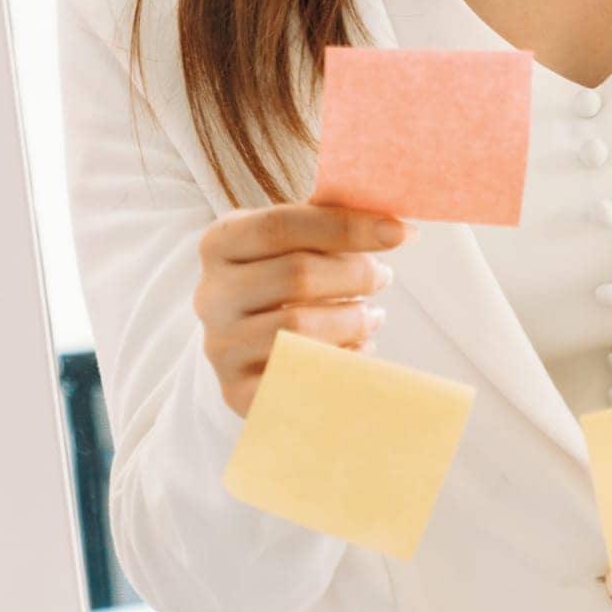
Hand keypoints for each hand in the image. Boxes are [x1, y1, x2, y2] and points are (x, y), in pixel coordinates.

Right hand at [194, 202, 416, 417]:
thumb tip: (393, 218)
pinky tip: (360, 349)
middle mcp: (210, 294)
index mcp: (219, 242)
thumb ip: (328, 219)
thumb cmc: (281, 275)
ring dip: (353, 319)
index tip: (401, 232)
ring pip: (300, 328)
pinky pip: (301, 376)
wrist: (245, 340)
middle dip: (355, 274)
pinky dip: (342, 362)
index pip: (281, 225)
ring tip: (373, 314)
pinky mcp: (238, 392)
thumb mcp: (292, 239)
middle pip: (295, 275)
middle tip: (384, 276)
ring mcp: (221, 347)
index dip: (346, 226)